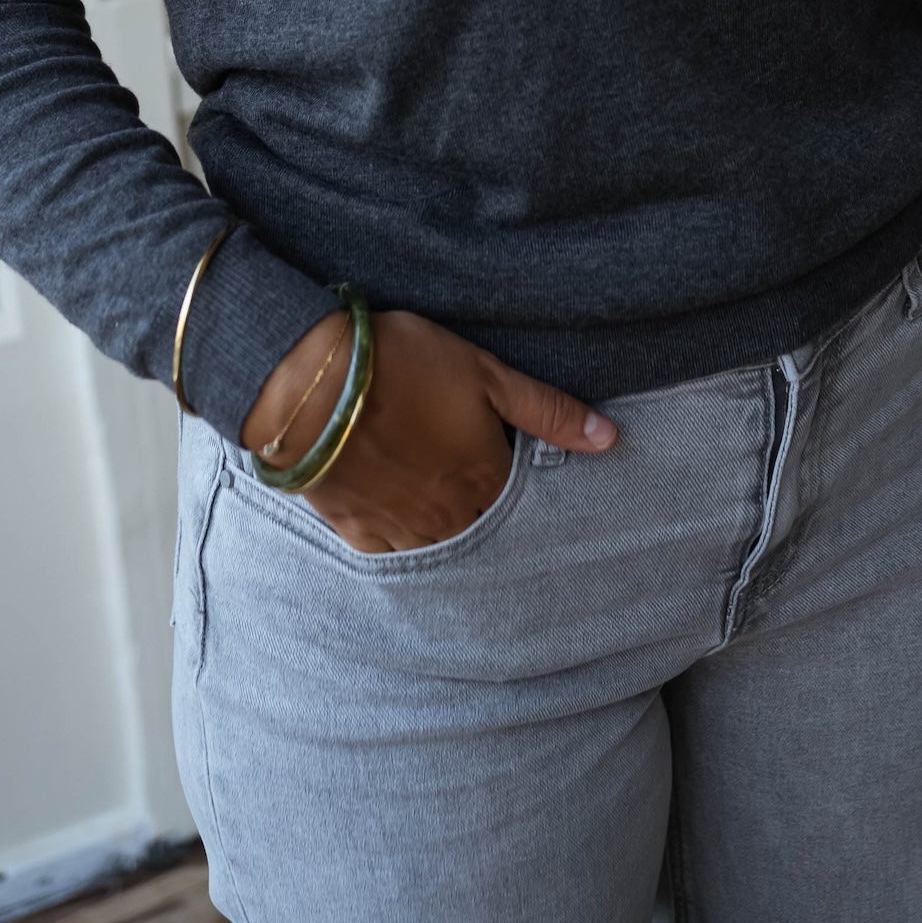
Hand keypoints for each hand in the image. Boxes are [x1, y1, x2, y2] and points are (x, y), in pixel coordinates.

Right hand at [239, 307, 617, 551]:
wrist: (312, 386)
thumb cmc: (402, 367)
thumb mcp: (486, 375)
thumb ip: (547, 411)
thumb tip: (610, 439)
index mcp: (483, 479)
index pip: (523, 506)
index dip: (527, 494)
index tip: (528, 486)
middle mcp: (446, 517)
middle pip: (483, 533)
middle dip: (492, 521)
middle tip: (488, 502)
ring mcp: (397, 528)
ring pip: (438, 549)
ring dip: (451, 536)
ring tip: (452, 517)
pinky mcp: (353, 528)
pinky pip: (388, 555)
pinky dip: (402, 547)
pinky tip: (405, 533)